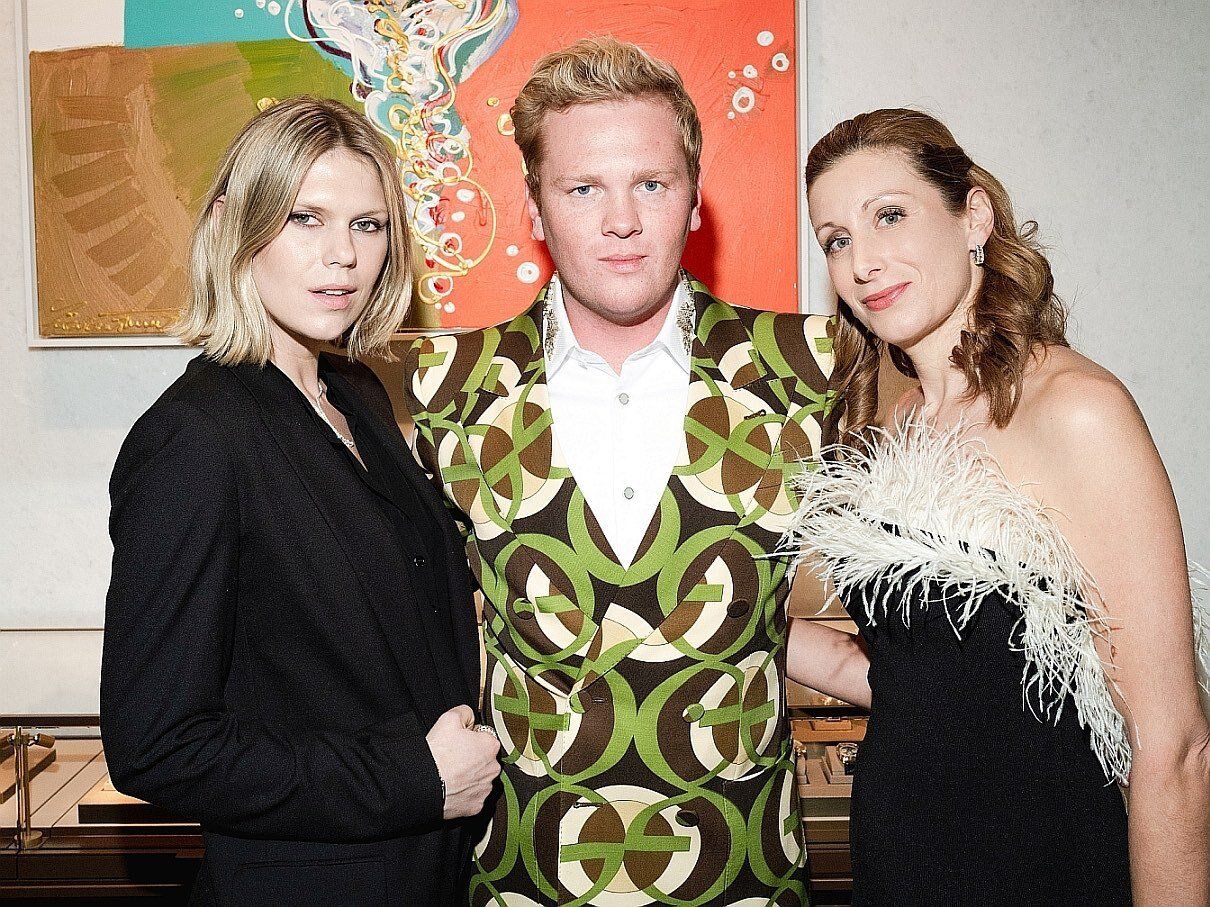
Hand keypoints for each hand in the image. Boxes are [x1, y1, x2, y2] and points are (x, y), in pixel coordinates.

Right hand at [425, 705, 500, 819]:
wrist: (424, 784)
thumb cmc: (437, 753)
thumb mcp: (449, 718)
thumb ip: (465, 712)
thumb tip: (470, 716)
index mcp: (490, 746)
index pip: (485, 737)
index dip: (470, 737)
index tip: (458, 742)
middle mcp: (493, 768)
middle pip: (484, 759)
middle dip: (472, 758)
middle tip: (453, 758)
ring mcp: (485, 789)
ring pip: (480, 779)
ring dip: (469, 776)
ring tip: (451, 774)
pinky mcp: (476, 806)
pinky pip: (472, 797)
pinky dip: (464, 794)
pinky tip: (452, 788)